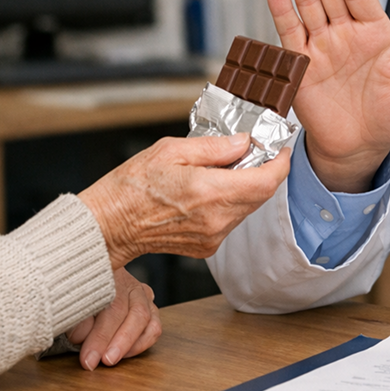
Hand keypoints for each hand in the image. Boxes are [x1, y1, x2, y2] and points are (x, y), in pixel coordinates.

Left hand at [67, 267, 160, 370]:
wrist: (88, 282)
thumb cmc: (79, 294)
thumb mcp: (71, 302)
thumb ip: (76, 318)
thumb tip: (81, 337)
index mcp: (109, 275)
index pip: (110, 305)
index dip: (100, 335)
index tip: (87, 357)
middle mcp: (129, 283)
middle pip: (129, 312)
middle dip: (113, 341)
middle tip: (96, 361)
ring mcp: (142, 295)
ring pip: (147, 319)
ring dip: (130, 344)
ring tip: (111, 359)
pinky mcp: (150, 307)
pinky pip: (154, 327)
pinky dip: (142, 343)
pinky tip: (125, 353)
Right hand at [79, 133, 289, 268]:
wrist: (109, 226)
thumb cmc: (130, 187)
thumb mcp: (170, 150)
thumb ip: (213, 147)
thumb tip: (242, 143)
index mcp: (209, 192)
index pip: (265, 181)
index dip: (280, 164)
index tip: (281, 149)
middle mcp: (216, 219)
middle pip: (261, 195)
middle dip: (263, 172)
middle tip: (251, 152)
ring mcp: (212, 236)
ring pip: (247, 208)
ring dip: (246, 187)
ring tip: (224, 169)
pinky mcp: (207, 247)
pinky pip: (231, 220)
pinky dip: (230, 203)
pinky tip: (210, 190)